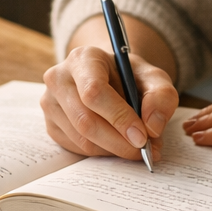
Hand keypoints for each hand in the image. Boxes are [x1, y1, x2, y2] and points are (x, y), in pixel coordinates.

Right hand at [41, 45, 177, 160]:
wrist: (109, 78)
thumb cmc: (130, 77)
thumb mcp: (153, 78)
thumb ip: (161, 96)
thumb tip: (152, 126)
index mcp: (82, 58)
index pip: (94, 92)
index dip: (119, 117)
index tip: (142, 137)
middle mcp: (59, 78)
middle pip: (86, 120)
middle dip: (120, 141)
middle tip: (145, 150)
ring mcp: (50, 103)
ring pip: (82, 139)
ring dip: (114, 149)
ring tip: (137, 145)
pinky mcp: (51, 125)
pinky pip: (77, 148)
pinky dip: (103, 152)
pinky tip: (118, 142)